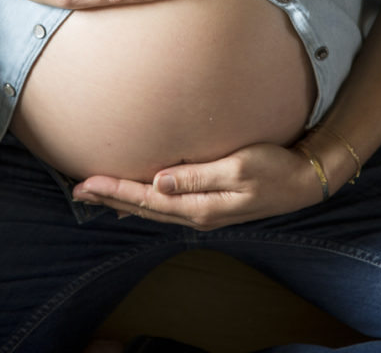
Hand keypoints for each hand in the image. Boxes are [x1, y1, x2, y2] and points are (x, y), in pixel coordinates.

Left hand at [72, 142, 323, 230]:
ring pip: (152, 207)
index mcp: (200, 205)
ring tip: (96, 193)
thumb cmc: (274, 167)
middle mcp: (196, 213)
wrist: (303, 180)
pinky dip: (144, 200)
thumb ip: (198, 176)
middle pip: (143, 207)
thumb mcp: (239, 167)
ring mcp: (203, 210)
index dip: (115, 190)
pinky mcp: (209, 203)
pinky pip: (167, 204)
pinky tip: (135, 197)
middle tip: (77, 189)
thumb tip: (159, 182)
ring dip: (123, 199)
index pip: (147, 199)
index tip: (86, 183)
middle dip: (110, 197)